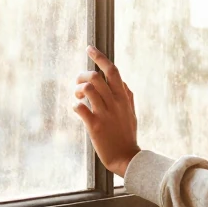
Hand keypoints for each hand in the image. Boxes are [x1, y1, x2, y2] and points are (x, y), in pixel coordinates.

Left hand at [73, 46, 140, 177]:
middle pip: (97, 76)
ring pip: (88, 89)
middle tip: (78, 82)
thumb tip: (123, 83)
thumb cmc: (127, 135)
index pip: (112, 71)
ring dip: (78, 90)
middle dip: (82, 75)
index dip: (100, 57)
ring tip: (78, 97)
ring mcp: (105, 114)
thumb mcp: (131, 113)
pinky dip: (76, 106)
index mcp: (124, 97)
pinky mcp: (95, 126)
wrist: (126, 158)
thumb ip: (127, 96)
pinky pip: (80, 108)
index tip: (90, 49)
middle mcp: (115, 103)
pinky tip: (78, 109)